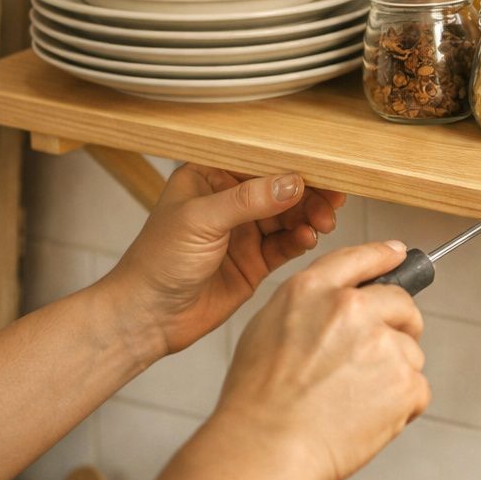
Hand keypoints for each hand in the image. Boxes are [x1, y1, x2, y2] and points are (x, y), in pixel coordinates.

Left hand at [98, 164, 345, 363]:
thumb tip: (292, 182)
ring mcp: (243, 231)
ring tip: (322, 223)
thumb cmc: (158, 261)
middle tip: (332, 200)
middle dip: (308, 193)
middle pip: (281, 188)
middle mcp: (229, 201)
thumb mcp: (201, 220)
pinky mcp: (255, 261)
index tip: (322, 170)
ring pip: (288, 215)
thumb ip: (249, 200)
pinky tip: (306, 239)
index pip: (259, 162)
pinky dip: (300, 240)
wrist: (148, 317)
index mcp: (209, 177)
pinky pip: (286, 244)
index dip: (292, 165)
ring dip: (308, 216)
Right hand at [214, 241, 428, 479]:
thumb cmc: (257, 399)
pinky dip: (401, 406)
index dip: (385, 257)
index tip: (400, 256)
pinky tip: (366, 417)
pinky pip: (418, 389)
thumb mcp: (267, 326)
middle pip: (403, 304)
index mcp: (313, 290)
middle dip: (398, 327)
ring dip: (394, 373)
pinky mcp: (405, 383)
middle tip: (374, 360)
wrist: (266, 447)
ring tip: (354, 399)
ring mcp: (384, 344)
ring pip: (411, 352)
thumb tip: (343, 299)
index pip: (361, 258)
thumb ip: (311, 304)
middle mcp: (352, 308)